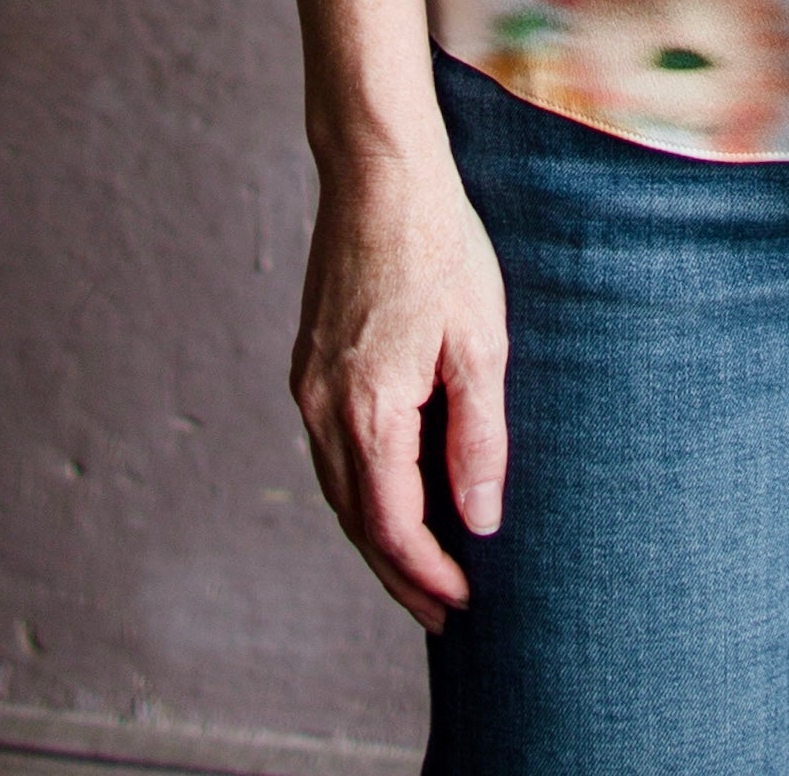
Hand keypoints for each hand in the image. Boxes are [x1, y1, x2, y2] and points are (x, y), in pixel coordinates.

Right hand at [290, 149, 509, 631]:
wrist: (378, 173)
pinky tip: (393, 492)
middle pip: (356, 521)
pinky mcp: (309, 363)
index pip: (392, 526)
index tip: (465, 602)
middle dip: (399, 573)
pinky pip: (329, 451)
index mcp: (368, 409)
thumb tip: (480, 520)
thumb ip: (480, 437)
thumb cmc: (440, 247)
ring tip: (420, 569)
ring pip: (337, 489)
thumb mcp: (480, 343)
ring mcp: (307, 384)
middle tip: (442, 614)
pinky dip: (360, 490)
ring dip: (377, 537)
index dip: (428, 573)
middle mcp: (322, 407)